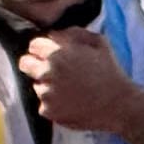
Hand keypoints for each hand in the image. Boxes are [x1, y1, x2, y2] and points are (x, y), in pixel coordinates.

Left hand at [18, 30, 143, 141]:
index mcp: (58, 53)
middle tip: (54, 70)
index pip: (33, 45)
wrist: (118, 104)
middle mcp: (46, 72)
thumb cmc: (111, 72)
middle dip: (35, 64)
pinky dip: (54, 102)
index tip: (52, 53)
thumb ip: (75, 33)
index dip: (43, 48)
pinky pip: (44, 103)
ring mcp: (45, 93)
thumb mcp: (100, 43)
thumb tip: (56, 34)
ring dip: (48, 85)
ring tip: (70, 89)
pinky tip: (71, 102)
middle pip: (25, 63)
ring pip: (37, 84)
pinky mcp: (47, 110)